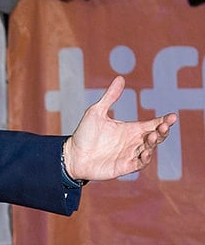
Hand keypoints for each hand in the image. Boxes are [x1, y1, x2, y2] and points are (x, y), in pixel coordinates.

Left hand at [63, 76, 177, 181]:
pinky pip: (140, 163)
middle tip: (165, 125)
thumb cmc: (84, 134)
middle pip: (156, 136)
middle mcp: (133, 141)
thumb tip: (121, 78)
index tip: (172, 116)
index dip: (164, 121)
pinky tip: (146, 151)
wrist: (72, 155)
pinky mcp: (124, 166)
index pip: (152, 124)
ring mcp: (130, 154)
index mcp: (130, 129)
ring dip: (154, 143)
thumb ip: (110, 97)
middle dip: (163, 131)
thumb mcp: (96, 112)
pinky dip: (145, 158)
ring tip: (153, 135)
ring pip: (150, 149)